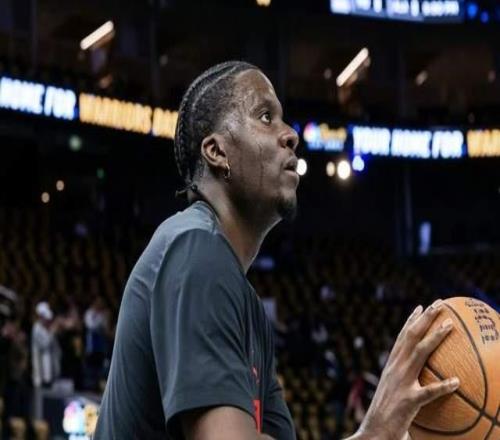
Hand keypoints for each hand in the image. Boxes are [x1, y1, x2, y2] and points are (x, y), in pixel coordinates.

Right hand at [355, 300, 458, 439]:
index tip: (421, 307)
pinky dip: (443, 386)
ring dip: (435, 337)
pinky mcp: (408, 401)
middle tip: (440, 303)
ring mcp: (401, 383)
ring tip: (450, 325)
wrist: (372, 433)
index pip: (401, 338)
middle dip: (425, 318)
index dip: (411, 321)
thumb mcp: (394, 393)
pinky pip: (429, 392)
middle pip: (410, 337)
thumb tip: (426, 379)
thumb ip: (407, 383)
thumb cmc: (386, 416)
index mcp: (391, 366)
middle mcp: (394, 369)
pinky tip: (457, 382)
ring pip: (419, 354)